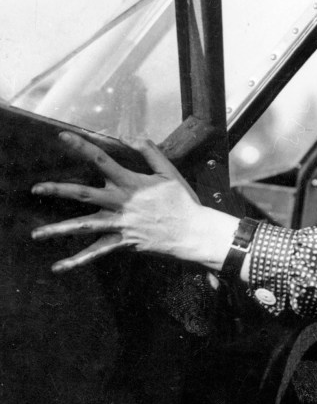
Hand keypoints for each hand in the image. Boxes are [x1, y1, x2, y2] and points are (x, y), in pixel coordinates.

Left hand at [32, 132, 238, 274]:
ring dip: (58, 230)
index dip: (81, 146)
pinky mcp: (124, 243)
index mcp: (132, 183)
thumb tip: (129, 136)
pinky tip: (58, 267)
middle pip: (84, 194)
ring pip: (84, 227)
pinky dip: (77, 261)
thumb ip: (149, 152)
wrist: (194, 233)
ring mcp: (121, 225)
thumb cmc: (184, 201)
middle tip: (35, 189)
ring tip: (36, 234)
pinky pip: (97, 253)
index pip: (101, 160)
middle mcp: (122, 203)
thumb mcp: (169, 172)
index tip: (61, 136)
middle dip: (58, 191)